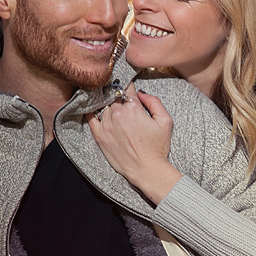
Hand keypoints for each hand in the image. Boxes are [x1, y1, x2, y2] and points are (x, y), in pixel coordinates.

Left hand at [89, 86, 182, 203]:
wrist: (146, 170)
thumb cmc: (157, 147)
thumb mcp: (165, 121)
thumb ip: (154, 102)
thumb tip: (141, 93)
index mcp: (133, 108)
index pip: (127, 88)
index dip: (127, 85)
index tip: (127, 87)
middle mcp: (118, 113)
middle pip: (113, 95)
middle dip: (116, 95)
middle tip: (118, 96)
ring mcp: (107, 125)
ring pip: (103, 105)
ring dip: (105, 102)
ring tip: (108, 102)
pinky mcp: (99, 136)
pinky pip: (90, 117)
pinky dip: (91, 110)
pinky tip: (93, 107)